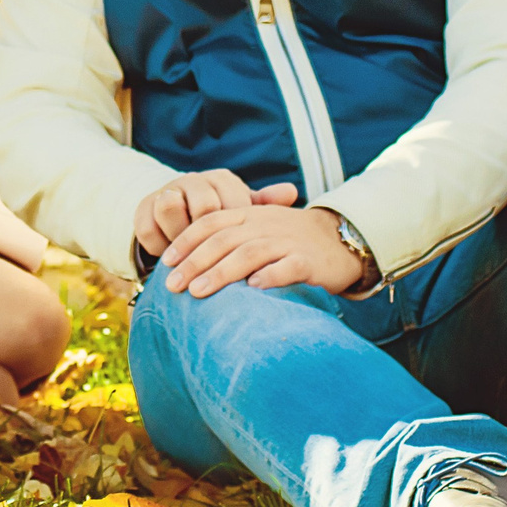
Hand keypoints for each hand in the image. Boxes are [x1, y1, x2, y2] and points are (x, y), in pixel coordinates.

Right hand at [132, 168, 297, 257]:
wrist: (178, 216)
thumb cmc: (220, 217)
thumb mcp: (243, 212)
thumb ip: (265, 204)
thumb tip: (292, 192)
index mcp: (221, 180)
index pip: (234, 202)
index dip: (239, 233)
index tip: (245, 256)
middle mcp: (193, 181)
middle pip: (203, 206)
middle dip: (210, 238)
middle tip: (218, 264)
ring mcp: (165, 192)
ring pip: (170, 207)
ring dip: (180, 236)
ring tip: (190, 261)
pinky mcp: (142, 210)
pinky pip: (148, 227)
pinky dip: (159, 245)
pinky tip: (169, 259)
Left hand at [161, 199, 367, 298]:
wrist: (339, 240)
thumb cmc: (288, 240)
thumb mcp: (257, 230)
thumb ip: (228, 239)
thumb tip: (186, 266)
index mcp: (248, 215)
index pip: (210, 222)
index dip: (186, 241)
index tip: (166, 262)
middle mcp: (264, 224)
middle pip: (224, 239)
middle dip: (195, 262)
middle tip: (173, 285)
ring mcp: (287, 241)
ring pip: (250, 253)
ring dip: (222, 272)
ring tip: (199, 291)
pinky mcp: (309, 260)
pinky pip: (289, 266)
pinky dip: (270, 276)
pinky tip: (253, 288)